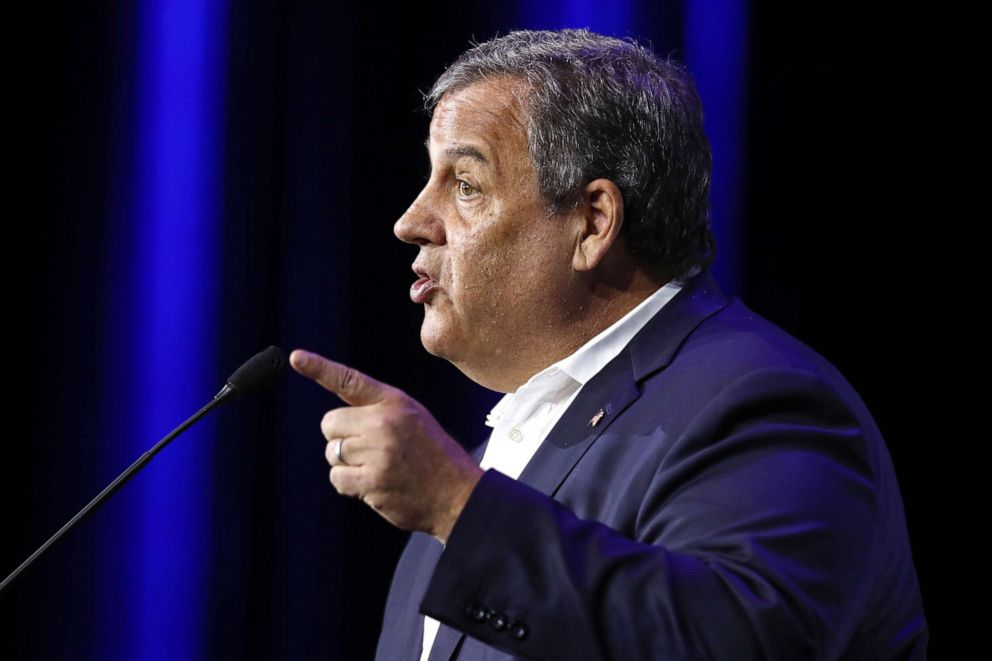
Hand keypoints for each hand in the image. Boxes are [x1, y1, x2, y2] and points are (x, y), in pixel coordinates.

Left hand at [289, 349, 483, 543]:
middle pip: (330, 424)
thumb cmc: (433, 455)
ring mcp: (377, 453)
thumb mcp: (413, 418)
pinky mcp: (372, 482)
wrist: (458, 494)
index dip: (319, 368)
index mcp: (395, 403)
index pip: (350, 381)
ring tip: (378, 467)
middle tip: (368, 449)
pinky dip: (350, 484)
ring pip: (332, 453)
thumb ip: (378, 412)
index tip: (296, 357)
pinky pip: (338, 478)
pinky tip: (375, 484)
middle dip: (340, 438)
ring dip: (347, 463)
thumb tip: (336, 423)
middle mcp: (384, 423)